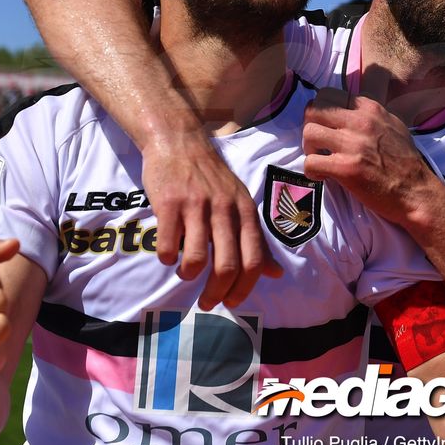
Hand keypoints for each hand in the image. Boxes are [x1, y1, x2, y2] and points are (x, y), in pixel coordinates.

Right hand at [140, 135, 281, 309]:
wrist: (179, 141)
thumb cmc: (211, 178)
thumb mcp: (241, 203)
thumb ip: (257, 239)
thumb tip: (276, 273)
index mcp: (245, 212)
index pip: (254, 260)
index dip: (244, 288)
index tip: (231, 303)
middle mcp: (225, 209)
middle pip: (228, 265)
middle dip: (217, 293)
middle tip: (207, 302)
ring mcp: (197, 206)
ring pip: (198, 259)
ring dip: (189, 275)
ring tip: (185, 273)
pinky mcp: (169, 204)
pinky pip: (169, 245)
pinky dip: (167, 258)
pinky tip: (168, 254)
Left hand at [302, 88, 437, 224]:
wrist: (417, 192)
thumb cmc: (406, 162)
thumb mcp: (393, 125)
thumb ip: (370, 115)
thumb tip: (350, 108)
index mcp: (370, 109)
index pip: (328, 95)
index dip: (320, 112)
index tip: (325, 127)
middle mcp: (360, 122)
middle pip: (314, 110)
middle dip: (309, 126)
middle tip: (318, 143)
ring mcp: (352, 144)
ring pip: (309, 133)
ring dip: (309, 148)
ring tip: (320, 159)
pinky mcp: (346, 168)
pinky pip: (311, 162)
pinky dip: (312, 171)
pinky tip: (322, 176)